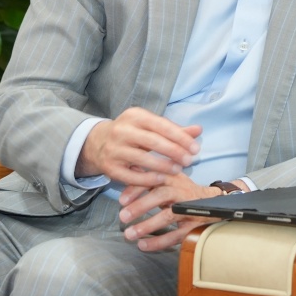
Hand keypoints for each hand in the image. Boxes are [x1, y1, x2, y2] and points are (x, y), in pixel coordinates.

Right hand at [77, 107, 201, 186]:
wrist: (97, 143)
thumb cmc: (131, 133)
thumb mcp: (149, 126)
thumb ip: (174, 130)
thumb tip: (199, 130)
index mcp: (134, 116)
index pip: (161, 125)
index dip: (180, 137)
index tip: (195, 148)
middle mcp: (122, 130)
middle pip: (152, 141)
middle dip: (174, 151)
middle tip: (189, 160)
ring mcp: (114, 149)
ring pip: (142, 158)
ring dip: (163, 166)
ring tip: (178, 170)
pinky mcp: (110, 167)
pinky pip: (131, 176)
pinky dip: (147, 179)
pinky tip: (161, 179)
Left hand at [117, 173, 220, 251]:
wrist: (214, 201)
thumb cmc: (184, 190)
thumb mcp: (170, 178)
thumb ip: (150, 176)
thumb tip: (129, 170)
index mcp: (173, 177)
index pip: (153, 178)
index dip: (136, 189)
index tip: (121, 200)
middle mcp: (181, 191)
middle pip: (160, 195)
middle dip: (140, 206)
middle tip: (123, 217)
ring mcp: (189, 209)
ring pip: (168, 216)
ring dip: (147, 226)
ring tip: (130, 234)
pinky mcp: (194, 225)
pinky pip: (175, 235)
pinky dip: (159, 242)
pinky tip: (143, 245)